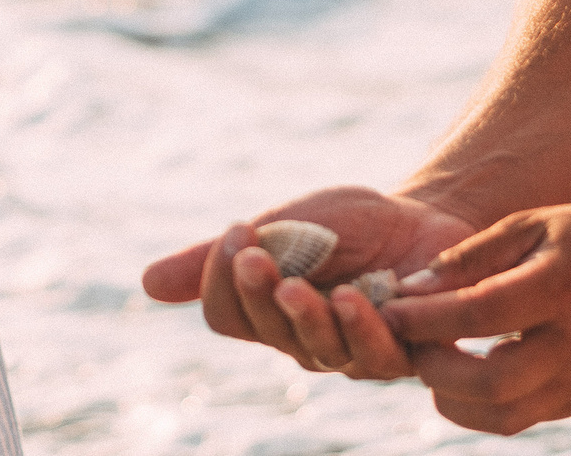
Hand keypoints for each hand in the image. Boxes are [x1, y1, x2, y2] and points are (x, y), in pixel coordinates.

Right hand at [140, 185, 476, 377]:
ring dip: (305, 317)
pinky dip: (361, 327)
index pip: (228, 316)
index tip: (237, 231)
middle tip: (255, 252)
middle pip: (268, 333)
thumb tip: (146, 285)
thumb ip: (223, 258)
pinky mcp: (406, 349)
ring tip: (296, 284)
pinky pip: (377, 355)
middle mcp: (307, 340)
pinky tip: (352, 297)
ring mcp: (355, 350)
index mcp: (269, 313)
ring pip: (319, 350)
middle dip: (257, 293)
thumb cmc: (348, 226)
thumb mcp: (282, 229)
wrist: (424, 214)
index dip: (222, 280)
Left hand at [393, 198, 570, 435]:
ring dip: (454, 397)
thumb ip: (472, 258)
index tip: (392, 311)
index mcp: (563, 286)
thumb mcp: (531, 224)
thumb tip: (414, 288)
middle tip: (411, 346)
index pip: (481, 313)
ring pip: (504, 415)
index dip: (427, 317)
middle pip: (492, 382)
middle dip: (436, 368)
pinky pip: (523, 417)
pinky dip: (482, 404)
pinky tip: (464, 375)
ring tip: (433, 362)